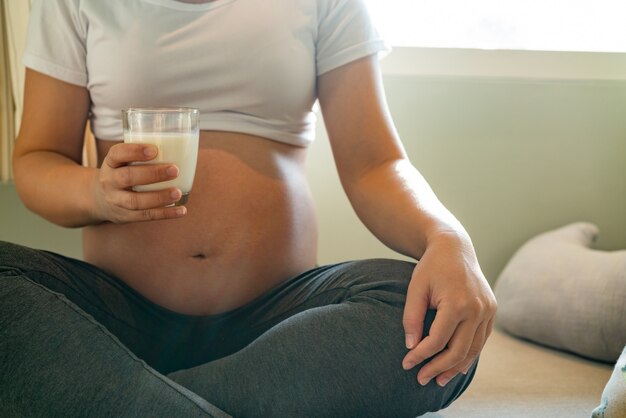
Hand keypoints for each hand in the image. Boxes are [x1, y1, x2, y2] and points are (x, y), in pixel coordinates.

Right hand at [91, 143, 186, 222]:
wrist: (98, 199)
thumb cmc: (121, 173)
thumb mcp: (122, 161)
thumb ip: (141, 153)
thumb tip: (179, 144)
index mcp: (111, 163)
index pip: (117, 154)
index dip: (135, 151)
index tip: (154, 150)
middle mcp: (110, 181)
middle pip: (127, 177)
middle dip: (152, 174)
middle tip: (175, 170)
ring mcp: (117, 201)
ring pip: (135, 201)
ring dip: (159, 197)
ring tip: (177, 192)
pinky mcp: (127, 216)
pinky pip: (146, 216)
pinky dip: (165, 214)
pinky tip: (182, 210)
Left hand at [401, 232, 496, 385]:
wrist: (454, 247)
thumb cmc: (430, 267)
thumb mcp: (415, 289)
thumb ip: (412, 318)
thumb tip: (411, 347)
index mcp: (456, 303)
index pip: (437, 340)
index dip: (420, 356)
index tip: (406, 364)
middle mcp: (477, 309)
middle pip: (458, 351)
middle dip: (438, 368)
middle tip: (421, 379)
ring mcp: (488, 310)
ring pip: (473, 349)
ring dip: (456, 367)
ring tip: (438, 379)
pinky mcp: (492, 310)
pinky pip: (481, 339)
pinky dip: (469, 354)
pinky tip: (457, 366)